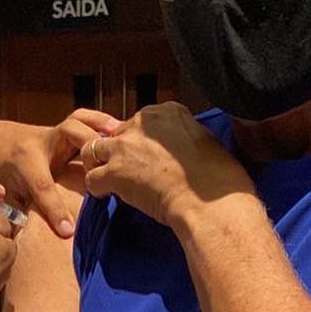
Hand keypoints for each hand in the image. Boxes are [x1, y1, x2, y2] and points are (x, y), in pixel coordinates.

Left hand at [0, 109, 120, 239]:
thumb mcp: (1, 194)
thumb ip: (17, 214)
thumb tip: (31, 244)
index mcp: (23, 161)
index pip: (42, 186)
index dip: (56, 210)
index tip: (68, 231)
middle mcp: (40, 141)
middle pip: (69, 132)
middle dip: (89, 147)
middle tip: (106, 166)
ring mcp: (54, 132)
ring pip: (79, 119)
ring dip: (101, 126)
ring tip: (123, 137)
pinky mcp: (64, 131)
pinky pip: (86, 121)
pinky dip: (103, 123)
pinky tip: (122, 133)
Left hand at [82, 102, 252, 225]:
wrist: (210, 201)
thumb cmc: (219, 178)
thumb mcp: (206, 141)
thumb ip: (185, 138)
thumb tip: (183, 149)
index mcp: (168, 110)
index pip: (140, 123)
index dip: (140, 143)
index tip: (147, 158)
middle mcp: (143, 122)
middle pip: (116, 134)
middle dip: (119, 153)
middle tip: (128, 173)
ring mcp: (126, 146)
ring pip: (93, 150)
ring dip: (99, 165)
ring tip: (109, 181)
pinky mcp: (115, 171)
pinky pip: (92, 178)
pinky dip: (96, 188)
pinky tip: (107, 196)